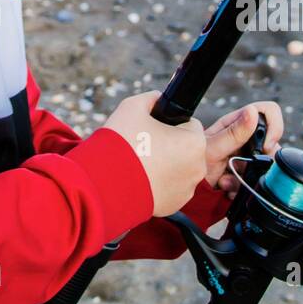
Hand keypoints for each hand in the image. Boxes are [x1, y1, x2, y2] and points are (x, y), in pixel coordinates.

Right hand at [104, 90, 206, 216]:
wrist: (104, 184)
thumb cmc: (121, 143)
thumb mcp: (133, 106)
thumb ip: (151, 98)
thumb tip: (158, 99)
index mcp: (194, 142)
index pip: (190, 124)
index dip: (171, 122)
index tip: (154, 128)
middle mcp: (198, 168)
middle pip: (186, 148)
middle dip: (170, 145)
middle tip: (145, 145)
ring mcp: (187, 190)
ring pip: (179, 169)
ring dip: (166, 164)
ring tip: (141, 162)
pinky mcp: (175, 205)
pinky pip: (171, 188)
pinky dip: (160, 183)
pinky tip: (141, 178)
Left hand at [202, 101, 283, 200]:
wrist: (185, 182)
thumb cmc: (193, 159)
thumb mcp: (213, 148)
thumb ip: (234, 132)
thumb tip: (252, 112)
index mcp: (238, 122)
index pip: (268, 111)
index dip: (274, 127)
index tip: (265, 146)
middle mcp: (245, 136)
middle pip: (272, 143)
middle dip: (259, 161)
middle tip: (240, 169)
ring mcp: (246, 154)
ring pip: (265, 165)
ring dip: (247, 178)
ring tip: (227, 181)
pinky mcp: (246, 172)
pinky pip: (257, 180)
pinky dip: (244, 187)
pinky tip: (228, 188)